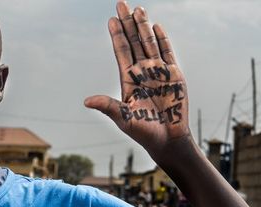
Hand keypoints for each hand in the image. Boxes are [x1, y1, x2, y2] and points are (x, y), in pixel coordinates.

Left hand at [85, 1, 189, 156]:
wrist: (168, 140)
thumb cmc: (144, 132)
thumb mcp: (124, 119)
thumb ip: (108, 107)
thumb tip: (87, 101)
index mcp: (129, 80)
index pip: (122, 52)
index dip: (117, 36)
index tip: (111, 20)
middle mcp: (142, 73)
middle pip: (134, 42)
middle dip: (128, 23)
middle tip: (121, 3)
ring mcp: (158, 72)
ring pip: (149, 44)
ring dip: (143, 26)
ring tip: (137, 9)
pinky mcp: (174, 75)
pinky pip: (167, 53)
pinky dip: (162, 39)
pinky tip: (156, 26)